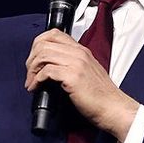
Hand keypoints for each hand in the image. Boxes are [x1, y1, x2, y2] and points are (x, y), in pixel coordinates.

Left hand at [24, 30, 138, 140]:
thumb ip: (72, 64)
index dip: (38, 44)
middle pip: (44, 43)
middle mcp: (79, 53)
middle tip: (30, 73)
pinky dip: (37, 79)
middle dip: (31, 59)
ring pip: (43, 55)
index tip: (34, 59)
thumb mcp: (87, 72)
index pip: (54, 34)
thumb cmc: (100, 96)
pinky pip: (47, 71)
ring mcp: (76, 63)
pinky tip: (36, 88)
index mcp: (82, 50)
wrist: (113, 108)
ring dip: (32, 70)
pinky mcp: (73, 76)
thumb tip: (49, 66)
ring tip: (31, 82)